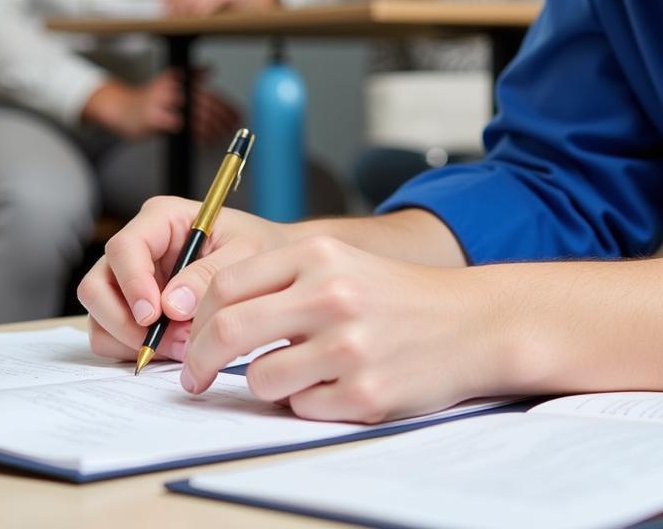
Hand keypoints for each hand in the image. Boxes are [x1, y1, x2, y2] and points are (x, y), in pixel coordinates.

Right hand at [78, 196, 292, 364]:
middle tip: (166, 340)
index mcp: (161, 219)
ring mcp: (131, 280)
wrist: (274, 268)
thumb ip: (209, 275)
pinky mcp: (133, 309)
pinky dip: (136, 349)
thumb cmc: (260, 249)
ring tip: (181, 345)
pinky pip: (113, 336)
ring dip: (132, 340)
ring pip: (100, 316)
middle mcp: (139, 247)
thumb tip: (171, 305)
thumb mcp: (246, 253)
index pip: (124, 248)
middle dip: (125, 321)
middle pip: (97, 286)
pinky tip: (175, 347)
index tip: (154, 314)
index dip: (132, 283)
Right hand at [82, 70, 239, 141]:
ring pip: (196, 114)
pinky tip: (204, 138)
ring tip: (222, 133)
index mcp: (179, 79)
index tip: (238, 116)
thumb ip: (192, 77)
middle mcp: (173, 87)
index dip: (227, 106)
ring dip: (213, 126)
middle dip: (223, 117)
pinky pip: (180, 125)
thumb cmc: (151, 99)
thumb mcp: (171, 81)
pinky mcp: (154, 117)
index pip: (210, 92)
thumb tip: (210, 68)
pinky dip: (195, 133)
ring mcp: (163, 102)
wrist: (123, 109)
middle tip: (232, 127)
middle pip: (206, 103)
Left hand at [162, 0, 277, 15]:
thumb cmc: (225, 3)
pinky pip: (206, 4)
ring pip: (193, 0)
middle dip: (178, 10)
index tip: (167, 13)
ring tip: (192, 22)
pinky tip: (205, 19)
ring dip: (190, 15)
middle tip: (179, 21)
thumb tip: (160, 4)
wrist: (253, 6)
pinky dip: (202, 14)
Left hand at [178, 236, 491, 422]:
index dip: (199, 319)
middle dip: (200, 361)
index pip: (227, 285)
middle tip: (197, 378)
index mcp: (320, 254)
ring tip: (302, 372)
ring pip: (261, 380)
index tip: (192, 342)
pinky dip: (309, 402)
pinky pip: (302, 408)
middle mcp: (332, 295)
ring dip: (268, 384)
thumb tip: (210, 318)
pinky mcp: (365, 393)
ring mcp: (349, 346)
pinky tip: (341, 382)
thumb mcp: (340, 263)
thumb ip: (280, 281)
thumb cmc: (395, 295)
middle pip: (230, 330)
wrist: (469, 323)